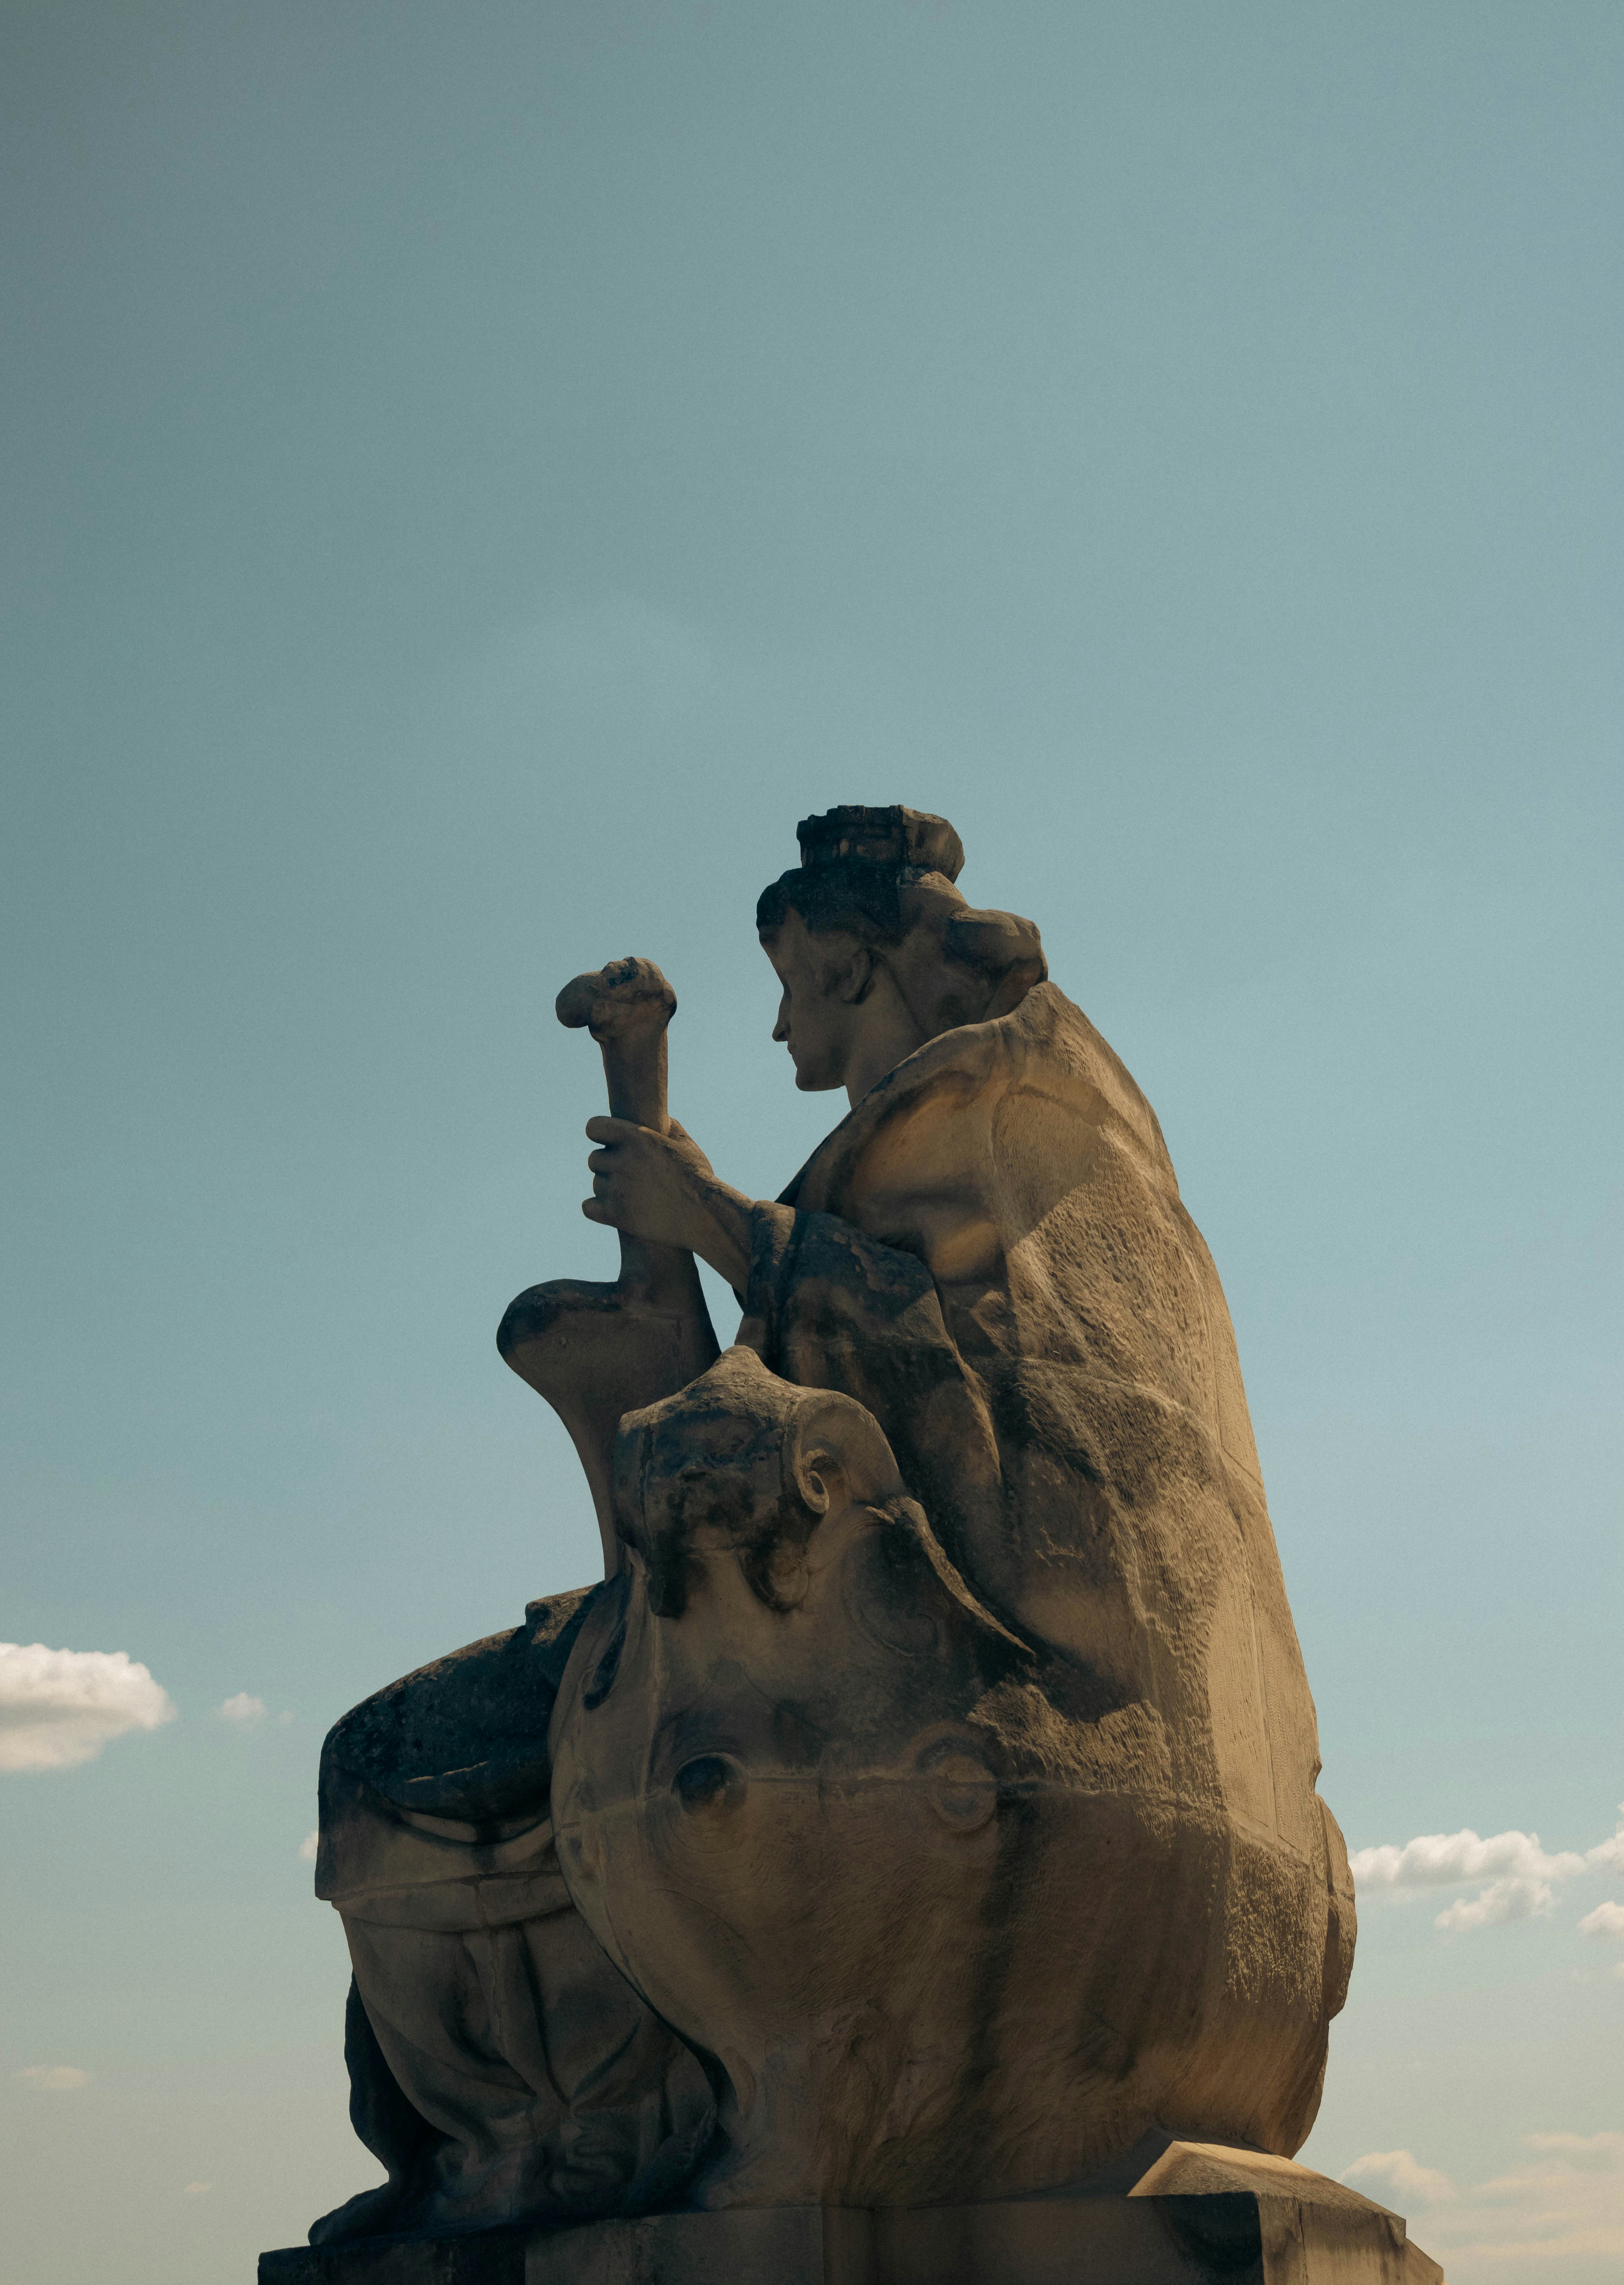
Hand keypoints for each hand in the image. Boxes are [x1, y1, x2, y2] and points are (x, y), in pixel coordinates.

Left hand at [583, 1118, 750, 1286]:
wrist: (704, 1216)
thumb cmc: (698, 1178)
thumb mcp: (686, 1144)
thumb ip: (667, 1126)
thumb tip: (659, 1119)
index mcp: (637, 1137)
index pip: (594, 1127)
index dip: (600, 1135)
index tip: (608, 1143)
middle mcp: (623, 1160)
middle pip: (594, 1159)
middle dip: (608, 1165)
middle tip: (628, 1175)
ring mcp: (618, 1189)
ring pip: (596, 1184)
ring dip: (608, 1188)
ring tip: (631, 1194)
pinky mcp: (616, 1215)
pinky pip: (588, 1207)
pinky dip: (597, 1208)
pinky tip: (611, 1208)